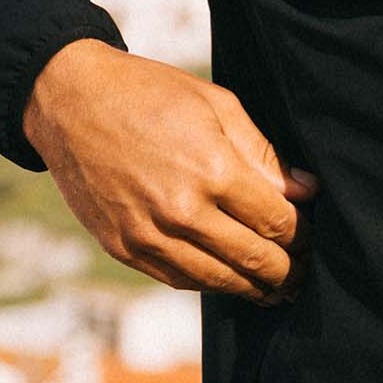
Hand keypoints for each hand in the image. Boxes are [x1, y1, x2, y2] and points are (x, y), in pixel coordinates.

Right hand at [23, 39, 318, 305]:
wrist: (70, 101)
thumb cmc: (150, 94)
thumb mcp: (217, 105)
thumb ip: (263, 154)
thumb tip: (306, 191)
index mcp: (212, 169)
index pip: (276, 222)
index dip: (302, 236)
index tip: (312, 238)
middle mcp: (181, 210)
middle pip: (253, 259)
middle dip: (287, 270)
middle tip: (304, 273)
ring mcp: (148, 235)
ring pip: (218, 280)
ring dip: (254, 289)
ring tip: (276, 289)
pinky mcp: (123, 247)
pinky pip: (178, 279)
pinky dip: (210, 283)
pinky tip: (229, 279)